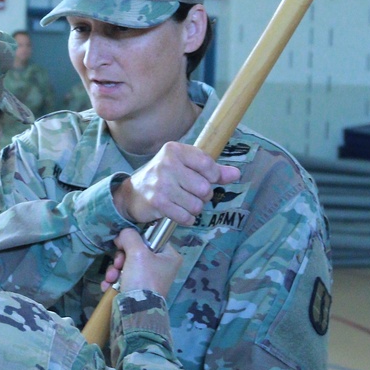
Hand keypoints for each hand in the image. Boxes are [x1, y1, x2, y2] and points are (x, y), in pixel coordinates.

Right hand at [107, 226, 182, 296]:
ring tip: (111, 278)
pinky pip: (124, 278)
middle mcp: (161, 267)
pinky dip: (114, 281)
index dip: (134, 240)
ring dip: (114, 270)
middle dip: (121, 258)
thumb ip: (130, 236)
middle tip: (117, 264)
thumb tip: (123, 235)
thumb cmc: (143, 278)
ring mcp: (149, 279)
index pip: (151, 239)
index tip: (122, 244)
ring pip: (127, 265)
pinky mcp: (138, 289)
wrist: (136, 311)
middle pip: (136, 252)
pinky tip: (108, 286)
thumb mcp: (137, 252)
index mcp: (169, 256)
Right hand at [113, 141, 239, 225]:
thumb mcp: (185, 167)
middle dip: (203, 196)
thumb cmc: (164, 177)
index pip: (208, 165)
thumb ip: (212, 170)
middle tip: (191, 193)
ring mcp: (162, 184)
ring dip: (194, 208)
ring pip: (197, 205)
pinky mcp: (158, 202)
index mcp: (175, 150)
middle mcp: (167, 164)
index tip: (205, 179)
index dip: (212, 177)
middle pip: (205, 188)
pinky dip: (186, 218)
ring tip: (183, 202)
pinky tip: (179, 212)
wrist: (132, 194)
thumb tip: (236, 174)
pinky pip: (186, 217)